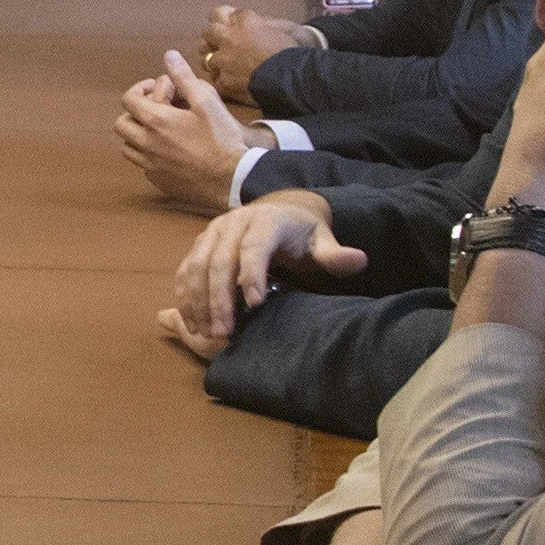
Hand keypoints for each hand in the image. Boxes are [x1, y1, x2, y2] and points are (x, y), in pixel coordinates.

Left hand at [112, 52, 258, 213]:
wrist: (232, 177)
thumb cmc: (221, 138)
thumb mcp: (206, 101)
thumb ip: (184, 77)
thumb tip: (169, 56)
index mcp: (155, 121)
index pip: (127, 99)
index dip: (140, 88)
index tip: (157, 88)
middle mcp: (145, 144)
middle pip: (121, 124)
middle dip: (135, 112)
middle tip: (157, 108)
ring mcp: (149, 165)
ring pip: (128, 147)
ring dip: (138, 134)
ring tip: (160, 129)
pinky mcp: (158, 181)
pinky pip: (142, 165)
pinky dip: (149, 154)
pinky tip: (170, 150)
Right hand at [163, 190, 357, 349]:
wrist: (279, 211)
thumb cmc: (302, 234)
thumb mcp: (321, 240)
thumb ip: (335, 254)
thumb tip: (359, 260)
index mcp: (266, 220)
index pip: (254, 246)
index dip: (252, 274)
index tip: (254, 305)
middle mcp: (233, 223)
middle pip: (219, 261)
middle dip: (219, 299)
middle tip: (224, 332)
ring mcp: (212, 233)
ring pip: (196, 266)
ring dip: (197, 301)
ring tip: (207, 332)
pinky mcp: (199, 245)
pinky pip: (185, 270)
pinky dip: (185, 296)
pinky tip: (193, 322)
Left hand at [193, 4, 318, 94]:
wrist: (294, 77)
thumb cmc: (291, 50)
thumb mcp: (278, 27)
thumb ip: (259, 22)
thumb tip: (252, 22)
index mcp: (244, 21)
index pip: (220, 13)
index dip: (223, 20)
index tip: (227, 26)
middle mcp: (229, 37)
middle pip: (209, 32)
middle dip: (212, 37)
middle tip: (219, 45)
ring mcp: (224, 60)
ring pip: (206, 58)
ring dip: (215, 62)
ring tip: (225, 67)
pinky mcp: (225, 81)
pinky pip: (215, 80)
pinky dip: (222, 82)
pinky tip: (231, 84)